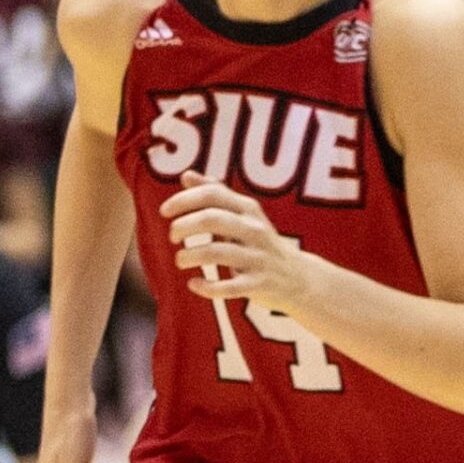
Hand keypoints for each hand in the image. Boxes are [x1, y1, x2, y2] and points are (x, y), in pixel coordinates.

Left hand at [163, 172, 309, 314]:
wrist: (299, 277)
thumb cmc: (260, 243)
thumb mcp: (243, 215)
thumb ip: (215, 194)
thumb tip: (186, 175)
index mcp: (248, 210)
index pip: (212, 194)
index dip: (184, 200)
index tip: (164, 211)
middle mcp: (254, 230)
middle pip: (212, 219)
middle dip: (184, 226)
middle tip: (172, 236)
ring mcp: (257, 257)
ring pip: (216, 252)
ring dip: (190, 256)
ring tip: (180, 260)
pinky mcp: (257, 284)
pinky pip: (228, 286)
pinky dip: (206, 287)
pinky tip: (193, 284)